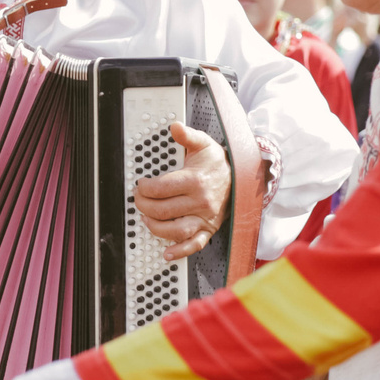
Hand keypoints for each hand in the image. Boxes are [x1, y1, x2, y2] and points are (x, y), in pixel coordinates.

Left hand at [134, 122, 231, 261]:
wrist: (242, 178)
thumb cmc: (218, 163)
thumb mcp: (204, 144)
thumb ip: (187, 136)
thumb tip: (175, 127)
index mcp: (195, 181)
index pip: (161, 188)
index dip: (145, 187)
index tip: (141, 185)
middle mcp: (201, 202)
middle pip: (163, 210)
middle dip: (144, 205)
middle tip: (138, 199)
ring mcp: (205, 217)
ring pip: (176, 230)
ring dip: (156, 227)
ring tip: (146, 218)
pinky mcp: (209, 228)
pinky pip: (195, 244)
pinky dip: (180, 251)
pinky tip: (167, 252)